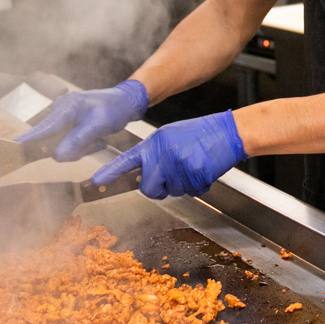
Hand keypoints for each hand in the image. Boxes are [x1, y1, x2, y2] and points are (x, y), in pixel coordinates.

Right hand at [16, 80, 148, 160]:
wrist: (125, 102)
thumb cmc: (115, 109)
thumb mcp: (100, 124)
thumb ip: (79, 139)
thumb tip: (57, 156)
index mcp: (66, 106)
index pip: (44, 127)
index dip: (29, 140)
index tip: (13, 150)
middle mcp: (60, 110)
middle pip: (53, 140)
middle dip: (73, 147)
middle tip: (96, 140)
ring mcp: (62, 118)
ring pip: (62, 145)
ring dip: (81, 147)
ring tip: (99, 138)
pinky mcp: (67, 125)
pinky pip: (68, 144)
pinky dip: (82, 145)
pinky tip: (96, 139)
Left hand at [92, 111, 246, 198]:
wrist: (228, 132)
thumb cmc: (201, 134)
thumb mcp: (171, 137)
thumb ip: (156, 153)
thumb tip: (145, 174)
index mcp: (155, 142)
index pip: (127, 160)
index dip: (110, 172)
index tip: (95, 182)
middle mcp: (162, 152)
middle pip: (147, 187)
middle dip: (158, 189)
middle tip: (172, 179)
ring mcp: (177, 163)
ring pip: (171, 191)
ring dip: (182, 186)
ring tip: (193, 166)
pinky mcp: (193, 173)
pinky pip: (190, 192)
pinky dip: (197, 186)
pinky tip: (203, 170)